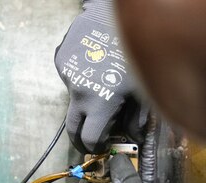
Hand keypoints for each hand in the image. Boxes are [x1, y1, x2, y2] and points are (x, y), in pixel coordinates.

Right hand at [55, 0, 145, 152]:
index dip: (96, 147)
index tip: (101, 146)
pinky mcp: (61, 58)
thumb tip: (133, 136)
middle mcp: (78, 91)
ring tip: (102, 85)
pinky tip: (95, 66)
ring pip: (73, 98)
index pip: (90, 139)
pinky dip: (81, 78)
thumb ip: (137, 118)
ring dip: (85, 100)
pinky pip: (70, 77)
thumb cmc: (136, 50)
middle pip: (72, 128)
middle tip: (90, 139)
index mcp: (99, 103)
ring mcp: (67, 74)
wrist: (116, 12)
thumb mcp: (143, 88)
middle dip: (80, 138)